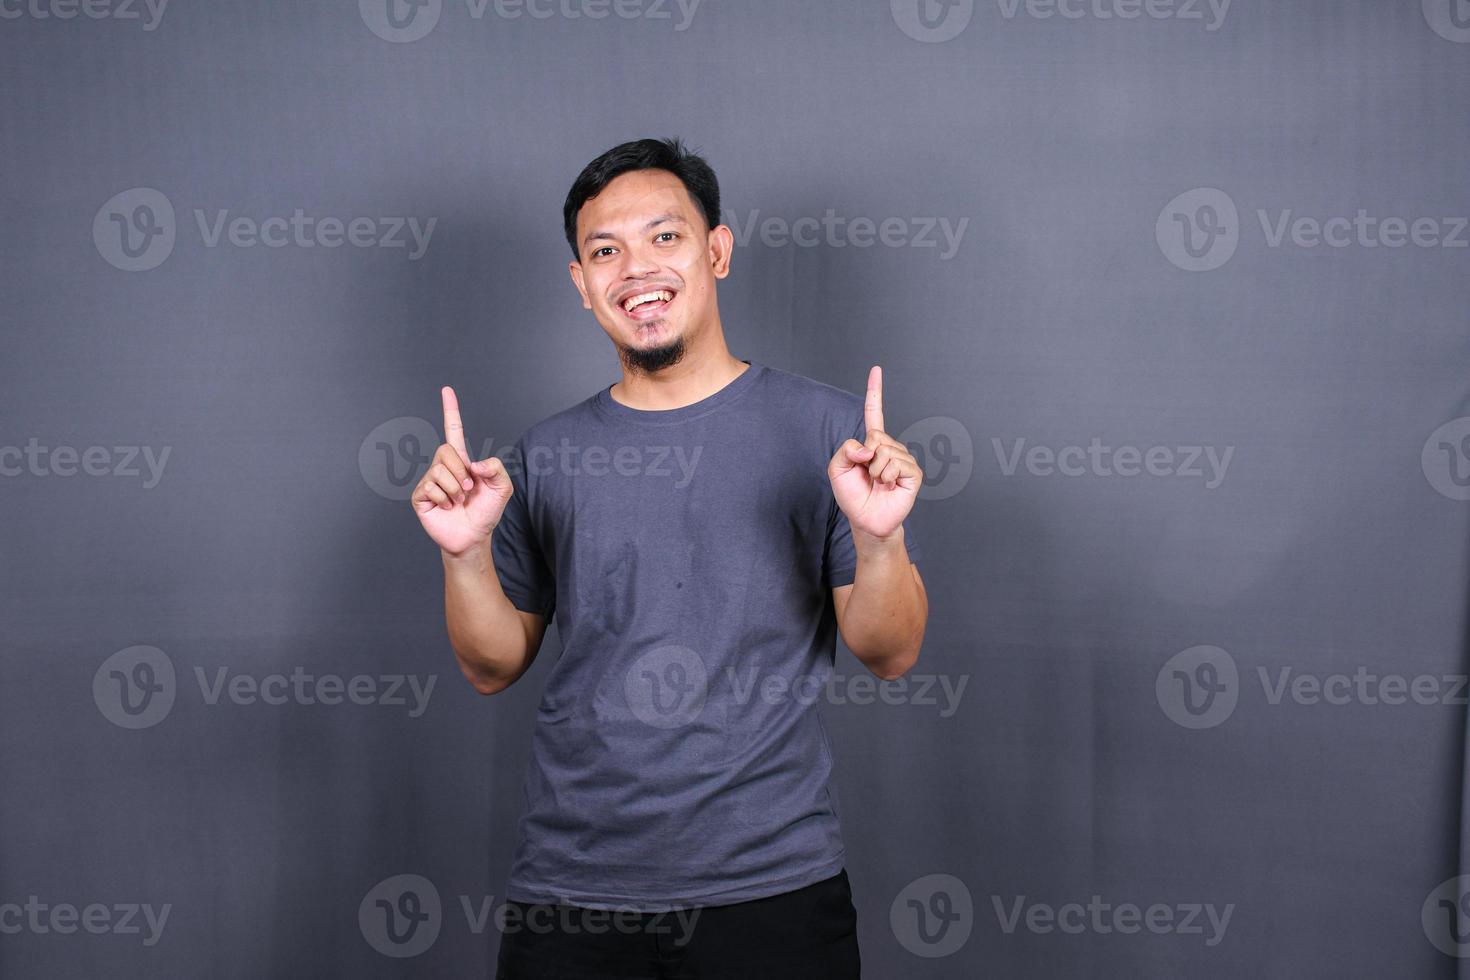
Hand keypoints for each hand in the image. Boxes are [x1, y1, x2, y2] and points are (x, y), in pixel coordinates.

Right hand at [410, 386, 514, 556]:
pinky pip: (431, 486)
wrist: (473, 537)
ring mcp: (430, 480)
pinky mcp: (420, 496)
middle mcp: (443, 466)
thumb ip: (496, 468)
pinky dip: (444, 498)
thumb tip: (472, 463)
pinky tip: (446, 507)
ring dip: (455, 488)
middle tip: (468, 489)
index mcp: (461, 460)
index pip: (453, 430)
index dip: (451, 410)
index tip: (447, 390)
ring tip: (458, 501)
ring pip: (439, 470)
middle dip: (461, 471)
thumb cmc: (486, 512)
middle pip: (446, 450)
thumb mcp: (502, 487)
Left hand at [828, 365, 920, 540]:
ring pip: (884, 451)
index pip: (874, 413)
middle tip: (867, 474)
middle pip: (876, 435)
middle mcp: (890, 447)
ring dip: (875, 470)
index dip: (875, 391)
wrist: (866, 520)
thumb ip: (845, 450)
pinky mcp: (913, 473)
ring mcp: (903, 459)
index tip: (876, 370)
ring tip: (877, 483)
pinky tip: (888, 485)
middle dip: (865, 456)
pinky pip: (896, 464)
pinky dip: (886, 476)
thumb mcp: (837, 469)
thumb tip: (868, 446)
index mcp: (872, 443)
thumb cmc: (853, 496)